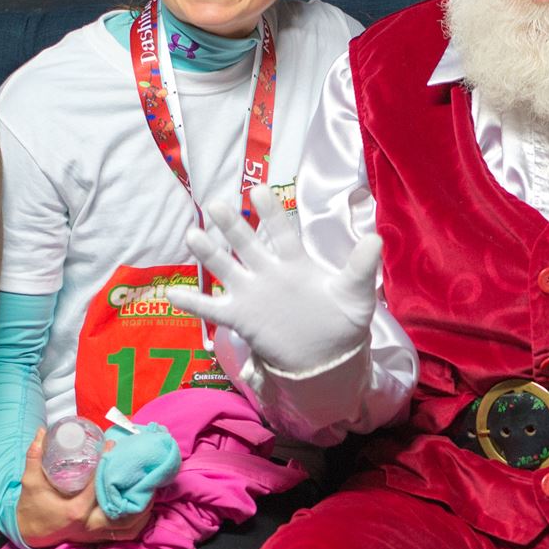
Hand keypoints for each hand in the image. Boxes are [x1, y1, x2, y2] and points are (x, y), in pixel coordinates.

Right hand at [13, 427, 150, 548]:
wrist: (29, 535)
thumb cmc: (31, 508)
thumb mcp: (30, 482)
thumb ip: (34, 457)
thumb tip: (42, 432)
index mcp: (75, 510)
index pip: (97, 487)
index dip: (106, 465)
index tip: (113, 446)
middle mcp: (90, 524)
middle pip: (122, 510)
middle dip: (136, 491)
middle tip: (142, 468)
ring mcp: (96, 533)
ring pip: (129, 525)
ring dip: (143, 509)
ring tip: (150, 487)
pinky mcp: (99, 537)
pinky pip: (126, 533)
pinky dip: (138, 522)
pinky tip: (145, 506)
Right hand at [169, 196, 381, 379]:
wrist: (328, 356)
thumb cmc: (343, 320)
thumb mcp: (356, 295)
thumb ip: (362, 268)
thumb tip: (376, 239)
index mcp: (295, 262)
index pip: (282, 232)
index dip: (272, 213)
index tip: (260, 192)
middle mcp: (269, 273)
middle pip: (248, 245)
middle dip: (233, 226)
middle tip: (218, 204)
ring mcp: (252, 294)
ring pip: (226, 269)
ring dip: (210, 254)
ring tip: (193, 235)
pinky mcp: (241, 318)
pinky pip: (213, 308)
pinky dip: (193, 302)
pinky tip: (171, 293)